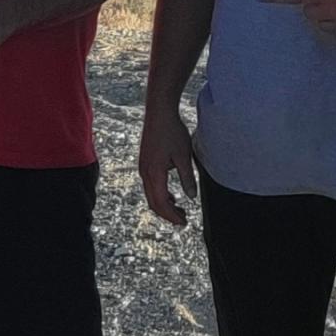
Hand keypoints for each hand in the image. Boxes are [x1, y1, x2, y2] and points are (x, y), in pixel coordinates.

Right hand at [139, 105, 197, 226]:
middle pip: (154, 202)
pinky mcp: (145, 163)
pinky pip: (151, 186)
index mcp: (154, 173)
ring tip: (180, 210)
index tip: (184, 222)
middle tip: (183, 220)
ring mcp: (143, 168)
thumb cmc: (172, 132)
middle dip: (168, 214)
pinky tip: (173, 196)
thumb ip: (187, 178)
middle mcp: (145, 173)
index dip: (172, 215)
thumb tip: (191, 197)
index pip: (161, 202)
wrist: (159, 113)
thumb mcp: (184, 156)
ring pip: (151, 195)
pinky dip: (161, 195)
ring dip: (164, 205)